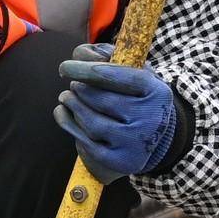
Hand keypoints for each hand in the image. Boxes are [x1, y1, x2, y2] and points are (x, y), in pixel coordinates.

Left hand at [54, 46, 183, 178]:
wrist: (152, 137)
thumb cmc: (136, 96)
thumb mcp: (133, 72)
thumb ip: (109, 56)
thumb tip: (80, 56)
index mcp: (157, 92)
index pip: (122, 77)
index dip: (89, 71)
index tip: (66, 67)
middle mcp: (151, 120)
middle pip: (104, 101)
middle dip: (80, 89)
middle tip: (72, 84)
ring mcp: (136, 143)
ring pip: (93, 123)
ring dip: (74, 106)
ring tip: (66, 96)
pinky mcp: (120, 161)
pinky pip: (86, 142)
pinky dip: (68, 124)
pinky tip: (61, 111)